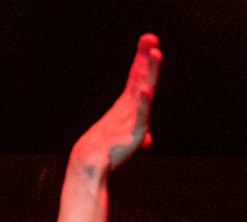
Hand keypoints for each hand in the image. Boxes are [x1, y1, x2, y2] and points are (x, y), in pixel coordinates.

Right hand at [71, 34, 159, 173]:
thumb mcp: (127, 138)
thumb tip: (147, 140)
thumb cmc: (107, 149)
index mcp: (128, 103)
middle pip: (141, 76)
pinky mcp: (134, 129)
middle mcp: (130, 105)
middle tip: (150, 37)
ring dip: (148, 70)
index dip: (143, 58)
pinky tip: (144, 89)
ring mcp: (131, 115)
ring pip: (143, 88)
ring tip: (154, 53)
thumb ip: (139, 135)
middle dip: (146, 56)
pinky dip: (142, 101)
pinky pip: (139, 113)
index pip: (138, 76)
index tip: (149, 41)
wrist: (91, 160)